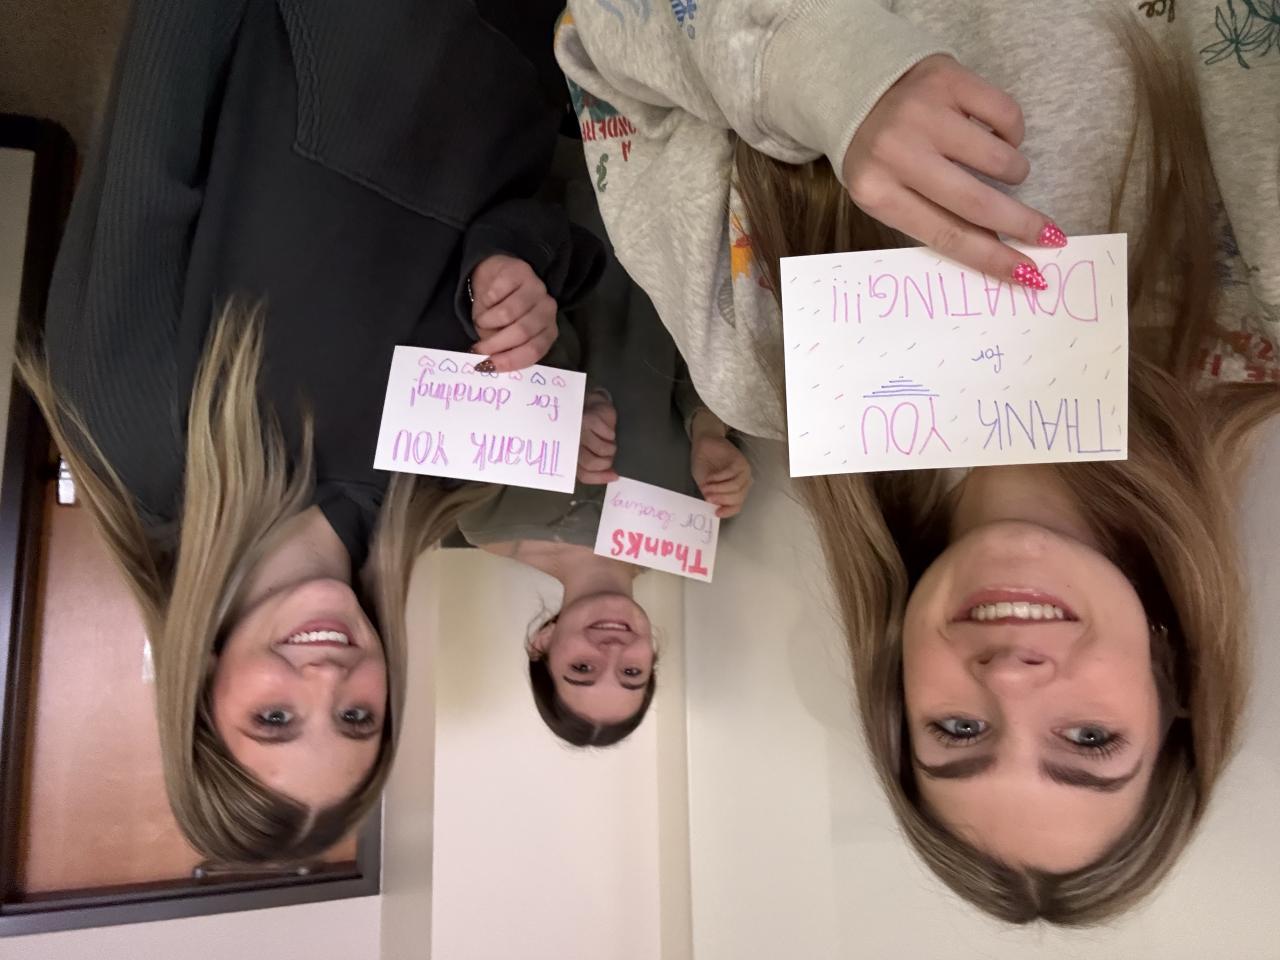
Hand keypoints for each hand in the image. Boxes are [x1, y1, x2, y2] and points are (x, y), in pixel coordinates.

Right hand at [470, 255, 557, 371]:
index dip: (511, 360)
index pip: (535, 350)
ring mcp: (537, 288)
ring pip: (507, 313)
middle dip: (495, 344)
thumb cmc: (499, 314)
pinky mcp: (521, 271)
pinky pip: (496, 293)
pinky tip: (485, 300)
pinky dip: (485, 301)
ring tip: (481, 321)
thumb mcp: (502, 335)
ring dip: (486, 321)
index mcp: (548, 331)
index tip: (489, 366)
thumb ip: (502, 350)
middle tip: (478, 349)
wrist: (494, 278)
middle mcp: (548, 309)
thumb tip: (488, 364)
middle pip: (522, 332)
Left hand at [578, 390, 618, 484]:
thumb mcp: (592, 449)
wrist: (589, 405)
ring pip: (600, 450)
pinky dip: (612, 435)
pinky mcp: (589, 420)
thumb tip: (614, 475)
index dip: (600, 478)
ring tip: (613, 445)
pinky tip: (610, 433)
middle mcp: (571, 445)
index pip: (584, 474)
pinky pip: (607, 435)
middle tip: (613, 457)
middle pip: (590, 463)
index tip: (615, 476)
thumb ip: (599, 465)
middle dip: (607, 463)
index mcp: (570, 456)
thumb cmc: (591, 432)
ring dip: (612, 450)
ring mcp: (579, 431)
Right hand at [690, 413, 751, 517]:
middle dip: (722, 499)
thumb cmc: (705, 465)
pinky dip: (719, 478)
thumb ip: (711, 495)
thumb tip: (712, 507)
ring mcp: (743, 472)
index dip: (728, 511)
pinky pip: (732, 474)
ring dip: (719, 489)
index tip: (716, 512)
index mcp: (736, 491)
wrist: (704, 445)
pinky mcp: (740, 461)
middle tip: (707, 497)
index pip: (737, 506)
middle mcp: (743, 483)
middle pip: (738, 498)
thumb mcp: (705, 485)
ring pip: (736, 487)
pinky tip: (710, 477)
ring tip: (706, 487)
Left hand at [841, 55, 1064, 289]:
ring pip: (999, 158)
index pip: (945, 235)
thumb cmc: (877, 152)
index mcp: (876, 191)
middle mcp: (896, 151)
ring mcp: (922, 112)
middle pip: (976, 202)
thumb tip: (998, 247)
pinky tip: (996, 134)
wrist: (854, 87)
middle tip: (1051, 236)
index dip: (992, 258)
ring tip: (1004, 169)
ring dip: (1014, 172)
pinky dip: (1012, 132)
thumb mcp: (886, 192)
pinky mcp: (947, 78)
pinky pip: (1006, 115)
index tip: (1028, 273)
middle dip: (1022, 224)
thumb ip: (930, 218)